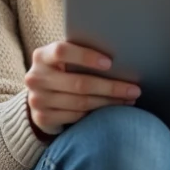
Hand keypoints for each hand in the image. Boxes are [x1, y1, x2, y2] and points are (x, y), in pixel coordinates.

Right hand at [24, 41, 141, 135]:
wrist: (39, 96)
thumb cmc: (62, 71)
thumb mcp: (64, 60)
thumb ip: (80, 54)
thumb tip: (119, 52)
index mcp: (41, 56)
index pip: (62, 51)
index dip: (86, 56)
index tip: (110, 63)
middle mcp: (35, 77)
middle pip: (79, 83)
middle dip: (111, 87)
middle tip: (134, 89)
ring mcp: (37, 99)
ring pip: (81, 103)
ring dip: (109, 102)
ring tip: (129, 100)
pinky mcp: (42, 118)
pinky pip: (77, 116)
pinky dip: (97, 114)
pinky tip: (112, 111)